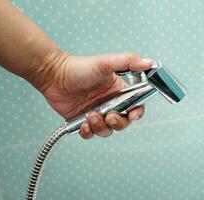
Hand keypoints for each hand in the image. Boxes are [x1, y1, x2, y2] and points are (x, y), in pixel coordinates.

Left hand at [33, 51, 152, 138]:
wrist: (54, 75)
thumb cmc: (79, 67)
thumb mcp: (106, 63)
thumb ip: (128, 61)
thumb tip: (149, 62)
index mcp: (119, 91)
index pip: (135, 106)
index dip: (137, 113)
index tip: (133, 114)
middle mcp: (110, 104)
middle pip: (123, 122)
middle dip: (118, 123)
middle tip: (109, 115)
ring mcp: (97, 113)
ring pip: (107, 130)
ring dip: (101, 127)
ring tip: (91, 116)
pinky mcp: (84, 121)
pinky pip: (91, 134)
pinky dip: (89, 132)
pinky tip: (84, 123)